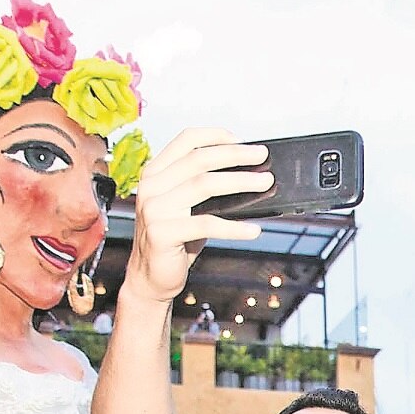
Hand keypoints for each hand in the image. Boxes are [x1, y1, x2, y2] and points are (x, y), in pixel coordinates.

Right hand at [122, 129, 273, 305]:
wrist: (149, 278)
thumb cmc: (173, 241)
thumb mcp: (185, 207)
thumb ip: (202, 187)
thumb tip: (247, 174)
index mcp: (155, 173)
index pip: (185, 140)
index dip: (215, 136)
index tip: (242, 140)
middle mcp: (151, 186)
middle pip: (199, 160)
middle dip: (236, 155)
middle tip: (261, 157)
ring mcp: (154, 209)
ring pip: (204, 185)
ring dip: (240, 182)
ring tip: (264, 183)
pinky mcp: (162, 233)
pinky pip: (206, 224)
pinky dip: (234, 227)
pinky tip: (253, 229)